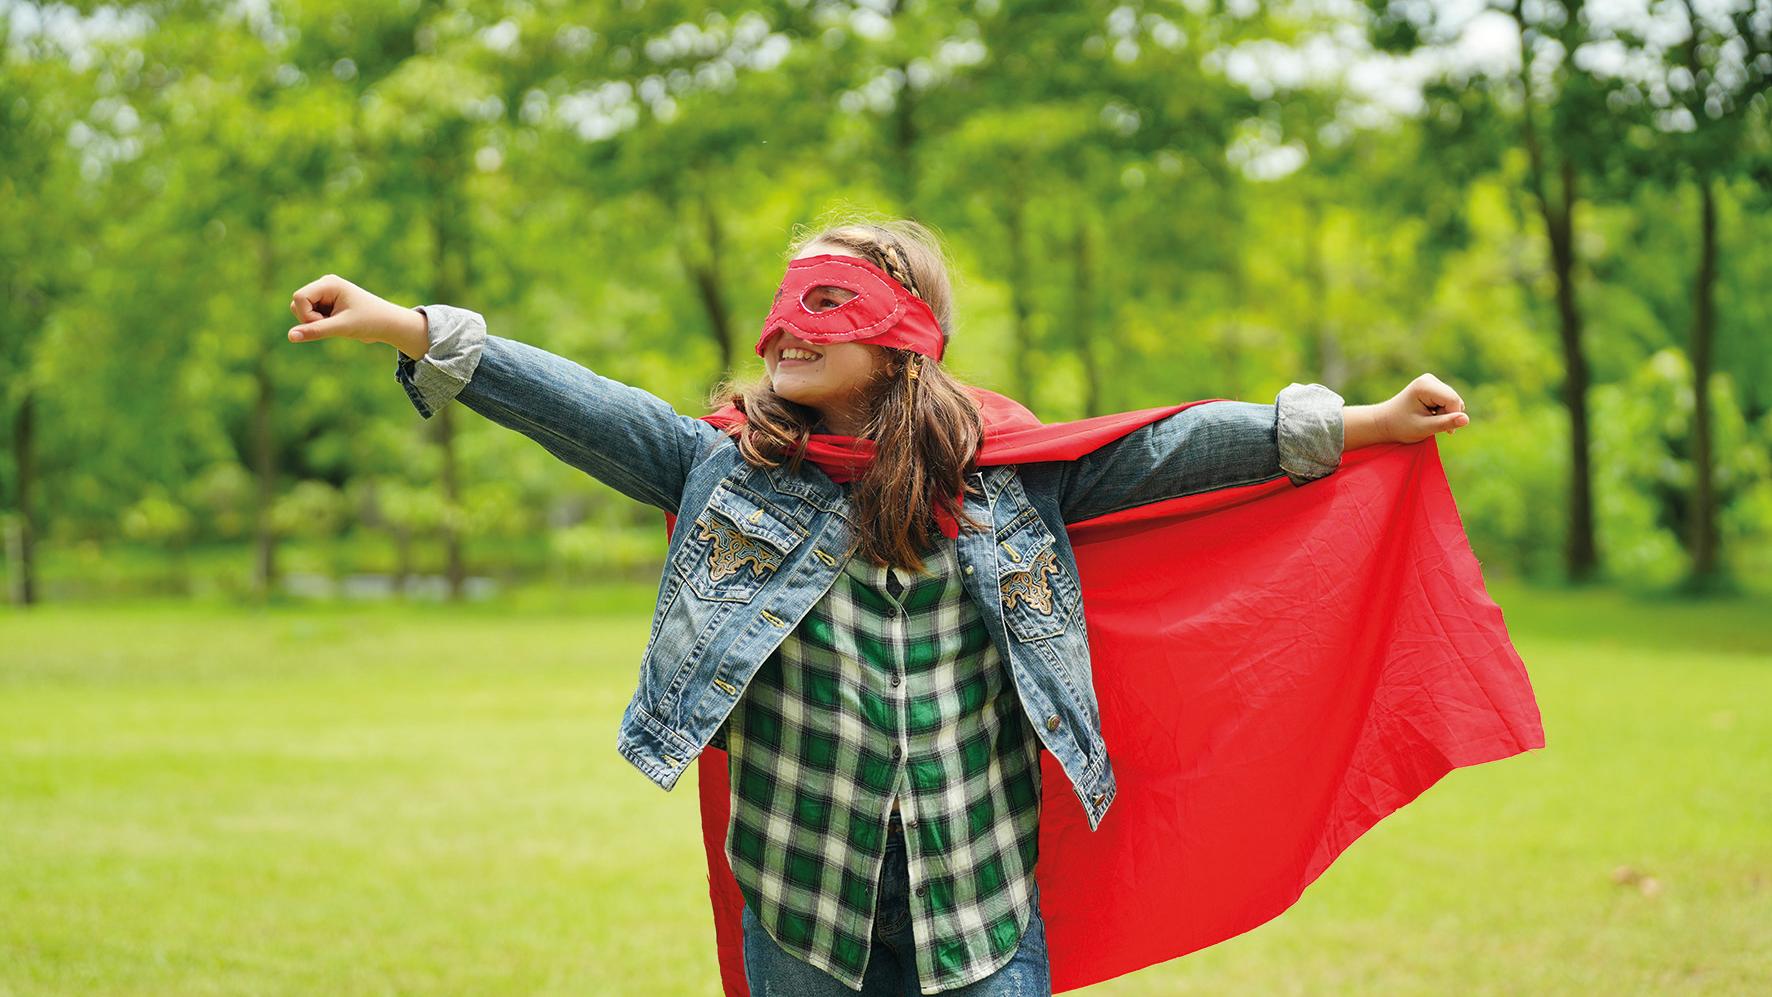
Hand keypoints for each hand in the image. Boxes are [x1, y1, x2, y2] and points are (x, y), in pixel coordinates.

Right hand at [288, 274, 429, 358]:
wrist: (388, 324)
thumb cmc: (369, 322)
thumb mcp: (342, 328)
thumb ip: (315, 331)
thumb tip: (290, 336)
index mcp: (329, 283)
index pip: (299, 297)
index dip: (306, 315)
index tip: (326, 323)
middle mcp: (324, 285)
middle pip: (296, 303)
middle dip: (310, 319)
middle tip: (334, 324)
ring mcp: (324, 294)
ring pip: (300, 310)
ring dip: (314, 323)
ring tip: (337, 323)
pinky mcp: (325, 303)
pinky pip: (309, 316)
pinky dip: (319, 324)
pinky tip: (337, 323)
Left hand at [1379, 373, 1469, 443]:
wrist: (1385, 422)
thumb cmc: (1401, 426)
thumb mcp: (1424, 428)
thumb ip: (1445, 423)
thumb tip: (1466, 419)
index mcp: (1424, 386)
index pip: (1453, 400)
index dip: (1453, 417)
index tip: (1445, 431)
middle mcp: (1429, 379)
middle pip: (1454, 399)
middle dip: (1448, 415)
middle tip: (1431, 425)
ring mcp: (1431, 381)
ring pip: (1454, 400)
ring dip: (1446, 414)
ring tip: (1429, 420)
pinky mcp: (1434, 386)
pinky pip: (1449, 400)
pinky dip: (1444, 411)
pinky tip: (1430, 415)